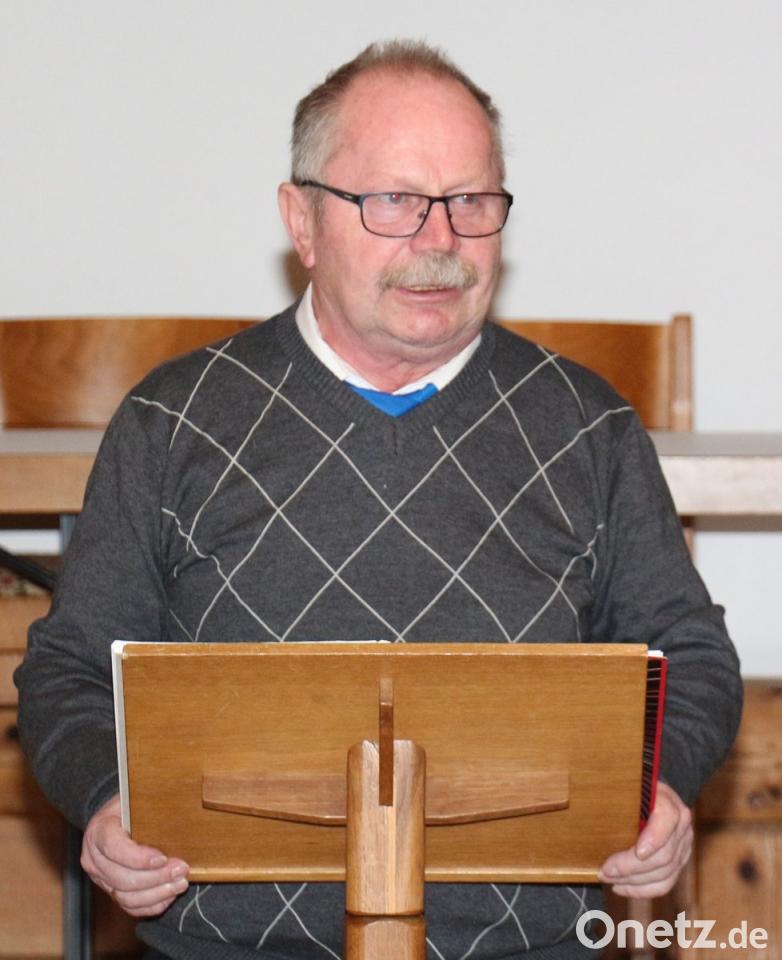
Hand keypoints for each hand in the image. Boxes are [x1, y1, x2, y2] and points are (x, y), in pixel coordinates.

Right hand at [80, 793, 189, 916]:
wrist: (115, 817)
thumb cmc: (129, 805)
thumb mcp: (135, 797)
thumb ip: (149, 805)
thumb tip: (180, 806)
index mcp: (98, 831)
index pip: (114, 848)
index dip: (138, 857)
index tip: (162, 858)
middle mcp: (94, 858)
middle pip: (121, 877)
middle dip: (155, 877)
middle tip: (181, 869)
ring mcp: (100, 878)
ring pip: (125, 897)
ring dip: (156, 893)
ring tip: (180, 883)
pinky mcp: (110, 890)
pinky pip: (129, 906)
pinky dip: (151, 905)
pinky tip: (170, 895)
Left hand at [598, 781, 692, 898]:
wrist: (642, 796)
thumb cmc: (626, 791)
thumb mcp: (621, 786)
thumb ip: (611, 794)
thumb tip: (586, 802)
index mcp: (667, 801)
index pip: (668, 819)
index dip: (655, 838)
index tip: (638, 852)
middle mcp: (681, 824)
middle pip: (664, 855)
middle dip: (632, 867)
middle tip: (605, 870)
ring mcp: (683, 845)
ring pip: (664, 873)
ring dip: (633, 881)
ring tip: (608, 878)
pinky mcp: (678, 862)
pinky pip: (664, 883)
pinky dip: (641, 889)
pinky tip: (620, 887)